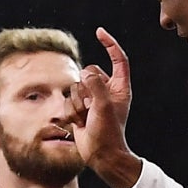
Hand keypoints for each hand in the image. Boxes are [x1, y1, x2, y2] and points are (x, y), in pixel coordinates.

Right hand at [73, 27, 141, 187]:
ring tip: (86, 118)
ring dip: (77, 103)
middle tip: (91, 107)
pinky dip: (71, 113)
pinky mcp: (79, 109)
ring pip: (75, 87)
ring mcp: (91, 100)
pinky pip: (67, 101)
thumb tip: (84, 74)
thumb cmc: (109, 133)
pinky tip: (78, 124)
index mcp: (119, 87)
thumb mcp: (105, 106)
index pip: (117, 59)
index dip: (110, 44)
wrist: (101, 156)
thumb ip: (95, 84)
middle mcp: (106, 91)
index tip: (99, 32)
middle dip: (85, 87)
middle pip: (88, 72)